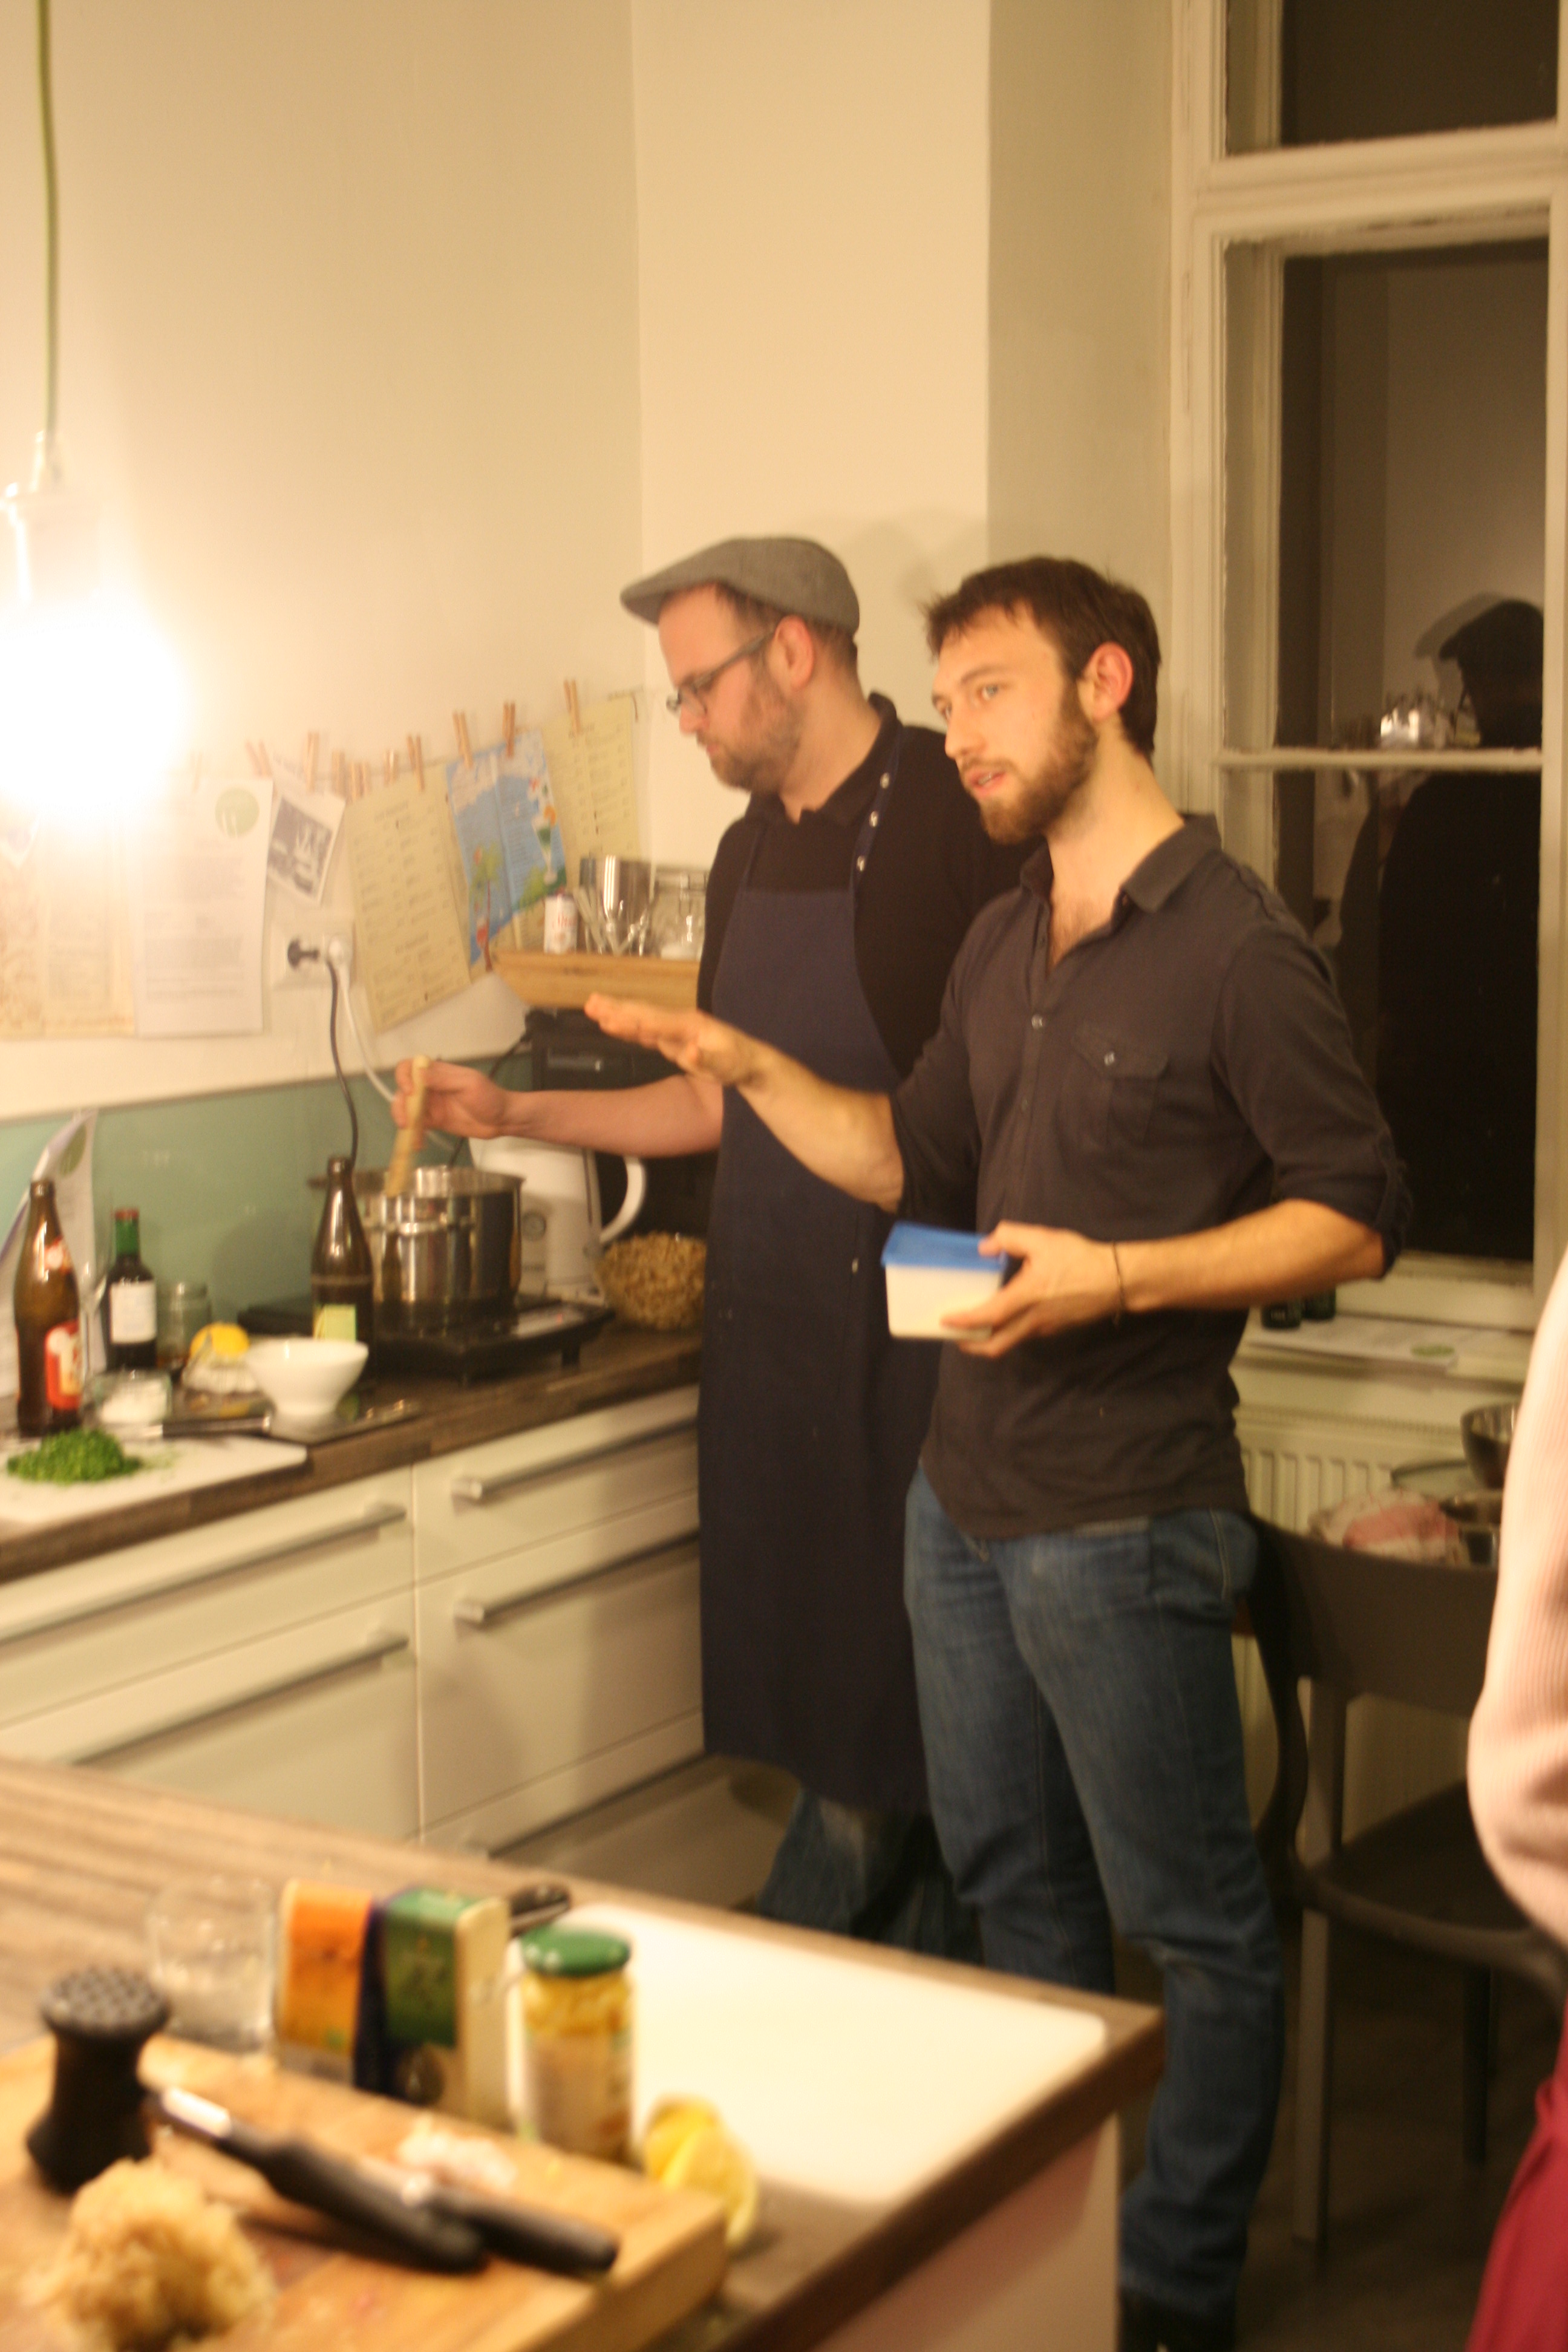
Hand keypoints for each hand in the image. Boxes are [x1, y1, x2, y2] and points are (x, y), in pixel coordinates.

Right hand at [392, 1058, 523, 1139]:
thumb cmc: (489, 1097)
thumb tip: (419, 1075)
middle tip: (405, 1121)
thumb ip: (444, 1080)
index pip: (410, 1067)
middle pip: (403, 1091)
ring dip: (403, 1119)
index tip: (409, 1091)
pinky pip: (417, 1126)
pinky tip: (417, 1144)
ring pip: (407, 1109)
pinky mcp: (434, 1121)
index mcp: (438, 1073)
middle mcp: (430, 1087)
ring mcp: (431, 1105)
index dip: (403, 1077)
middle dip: (399, 1105)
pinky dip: (413, 1134)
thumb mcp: (469, 1085)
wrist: (502, 1120)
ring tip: (409, 1133)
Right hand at [584, 995, 763, 1087]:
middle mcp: (679, 1022)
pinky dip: (625, 1027)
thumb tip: (689, 1054)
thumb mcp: (727, 1066)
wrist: (748, 1061)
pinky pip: (643, 1030)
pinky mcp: (670, 1038)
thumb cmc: (739, 1063)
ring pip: (640, 1018)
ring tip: (592, 1006)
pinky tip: (610, 1023)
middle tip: (591, 1003)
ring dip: (616, 1013)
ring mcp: (674, 1029)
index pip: (659, 1023)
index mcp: (692, 1025)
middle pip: (644, 1013)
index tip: (613, 1020)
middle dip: (617, 1009)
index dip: (637, 1022)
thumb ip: (708, 1060)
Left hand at [942, 1221, 1120, 1356]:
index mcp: (1027, 1297)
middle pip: (996, 1345)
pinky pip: (1025, 1335)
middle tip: (955, 1337)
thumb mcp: (1043, 1238)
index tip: (945, 1321)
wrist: (1118, 1280)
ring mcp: (1046, 1328)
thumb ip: (1010, 1236)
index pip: (988, 1317)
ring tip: (976, 1327)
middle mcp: (1034, 1320)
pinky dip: (1008, 1332)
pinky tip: (1006, 1317)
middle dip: (971, 1346)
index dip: (964, 1322)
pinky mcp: (1056, 1328)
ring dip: (989, 1339)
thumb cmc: (1081, 1259)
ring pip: (1011, 1342)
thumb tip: (985, 1246)